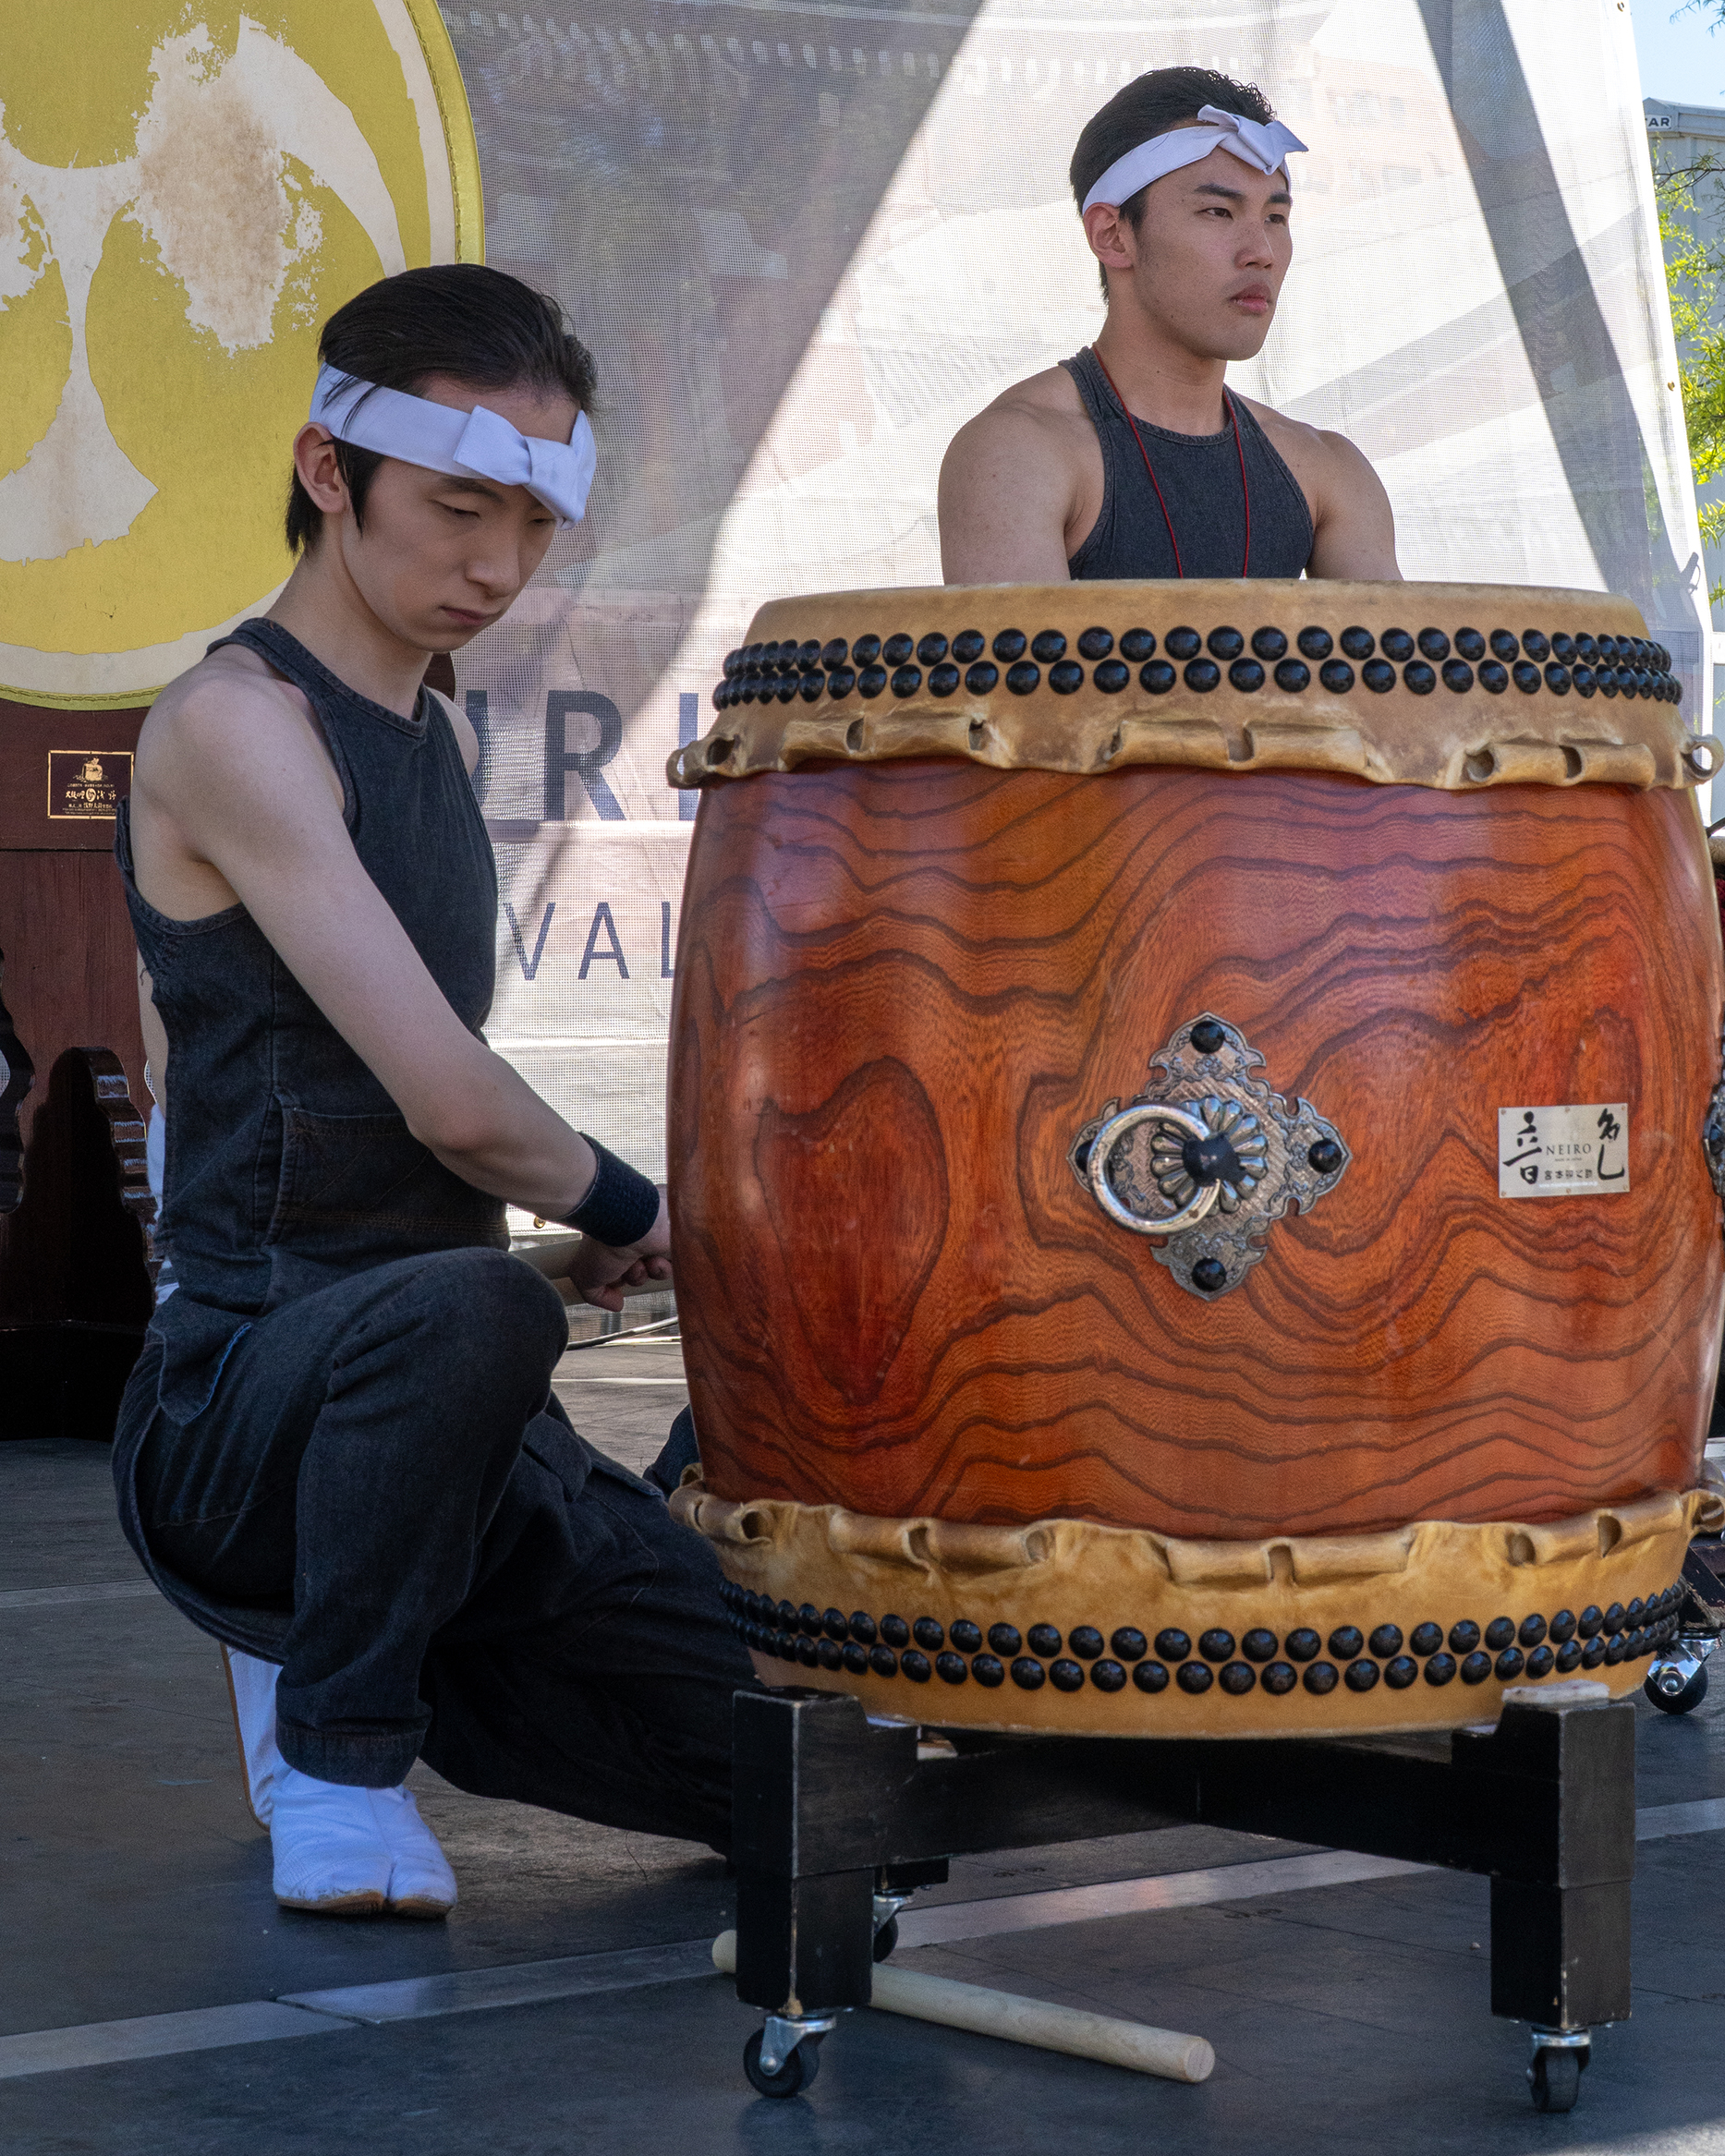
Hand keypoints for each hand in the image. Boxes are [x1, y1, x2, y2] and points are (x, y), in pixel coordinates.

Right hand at [562, 1189, 670, 1312]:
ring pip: (654, 1271)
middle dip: (631, 1277)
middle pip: (636, 1272)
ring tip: (638, 1262)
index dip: (615, 1278)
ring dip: (644, 1273)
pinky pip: (672, 1265)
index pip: (617, 1268)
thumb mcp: (584, 1275)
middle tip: (624, 1268)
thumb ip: (594, 1294)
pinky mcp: (673, 1240)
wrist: (631, 1224)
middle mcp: (633, 1236)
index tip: (609, 1276)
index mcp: (612, 1238)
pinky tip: (654, 1259)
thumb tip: (615, 1303)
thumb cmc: (605, 1241)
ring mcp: (654, 1237)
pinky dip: (661, 1268)